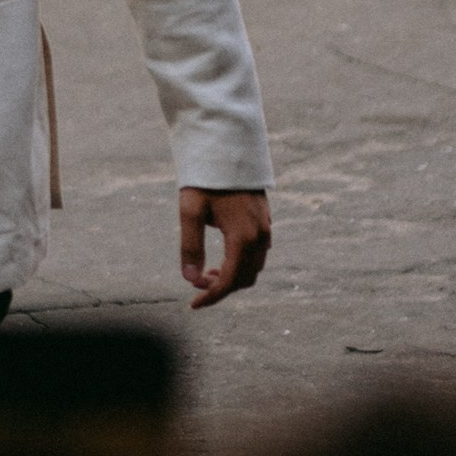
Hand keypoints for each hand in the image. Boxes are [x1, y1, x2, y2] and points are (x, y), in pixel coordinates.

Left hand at [180, 186, 271, 307]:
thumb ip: (190, 246)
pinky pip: (258, 254)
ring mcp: (266, 228)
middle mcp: (260, 236)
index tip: (193, 305)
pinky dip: (241, 263)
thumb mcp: (190, 211)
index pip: (230, 281)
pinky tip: (222, 257)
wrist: (228, 150)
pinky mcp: (265, 221)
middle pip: (245, 278)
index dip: (212, 297)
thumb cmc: (206, 179)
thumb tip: (189, 279)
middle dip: (222, 288)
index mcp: (243, 237)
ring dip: (232, 276)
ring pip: (254, 267)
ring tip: (207, 271)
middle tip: (196, 284)